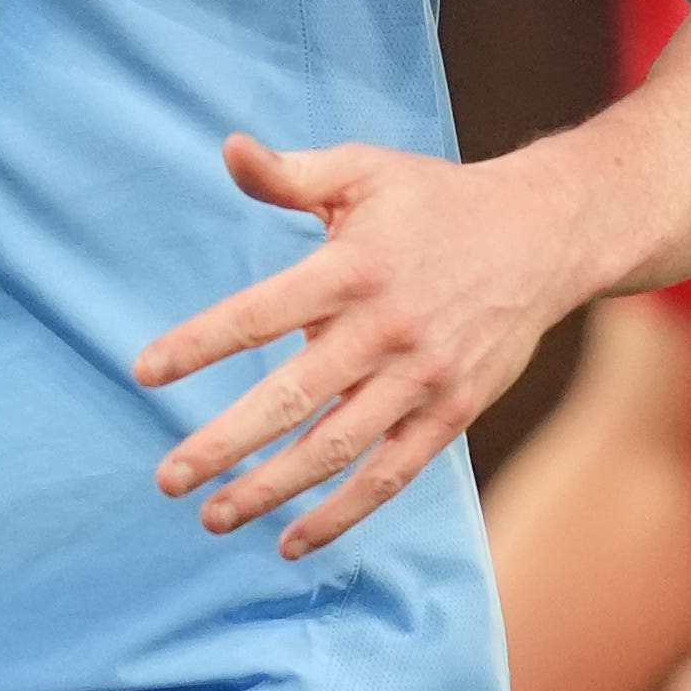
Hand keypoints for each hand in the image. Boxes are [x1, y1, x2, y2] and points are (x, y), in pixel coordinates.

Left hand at [139, 136, 606, 557]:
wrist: (546, 234)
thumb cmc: (436, 200)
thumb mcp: (363, 171)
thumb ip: (289, 174)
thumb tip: (226, 149)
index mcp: (352, 267)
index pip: (259, 313)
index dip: (198, 345)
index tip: (144, 373)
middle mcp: (385, 328)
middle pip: (292, 396)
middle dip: (224, 443)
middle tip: (167, 480)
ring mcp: (422, 378)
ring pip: (336, 448)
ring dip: (272, 490)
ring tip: (214, 518)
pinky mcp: (452, 412)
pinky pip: (391, 475)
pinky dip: (343, 513)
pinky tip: (293, 541)